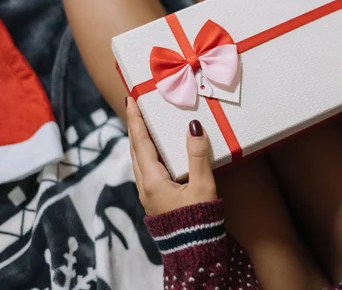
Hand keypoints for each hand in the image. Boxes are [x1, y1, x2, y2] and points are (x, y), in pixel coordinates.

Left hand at [126, 97, 217, 215]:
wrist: (193, 250)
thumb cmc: (198, 219)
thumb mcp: (202, 186)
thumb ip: (198, 156)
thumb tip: (193, 126)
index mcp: (153, 180)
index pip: (141, 142)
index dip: (135, 120)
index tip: (130, 100)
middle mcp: (145, 185)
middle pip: (135, 150)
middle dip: (135, 127)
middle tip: (135, 107)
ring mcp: (148, 194)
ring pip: (138, 161)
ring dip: (139, 141)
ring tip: (144, 126)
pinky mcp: (154, 200)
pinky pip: (145, 170)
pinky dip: (146, 154)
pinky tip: (155, 153)